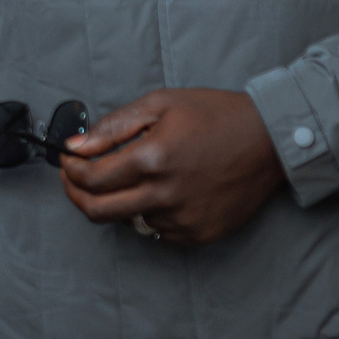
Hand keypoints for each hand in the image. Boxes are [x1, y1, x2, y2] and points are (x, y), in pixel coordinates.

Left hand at [57, 88, 283, 244]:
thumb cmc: (216, 116)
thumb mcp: (160, 104)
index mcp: (152, 159)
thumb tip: (76, 146)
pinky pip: (158, 230)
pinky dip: (151, 211)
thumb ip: (113, 127)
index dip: (70, 170)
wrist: (270, 140)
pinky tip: (166, 189)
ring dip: (121, 200)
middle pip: (98, 211)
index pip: (90, 178)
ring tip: (137, 175)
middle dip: (77, 194)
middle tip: (75, 179)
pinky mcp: (198, 234)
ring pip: (129, 219)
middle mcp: (165, 195)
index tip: (68, 160)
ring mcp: (183, 219)